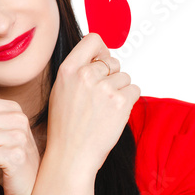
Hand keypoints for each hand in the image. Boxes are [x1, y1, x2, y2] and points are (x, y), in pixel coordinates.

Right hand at [46, 33, 140, 175]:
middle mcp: (85, 75)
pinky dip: (128, 102)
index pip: (92, 40)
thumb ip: (77, 71)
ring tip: (103, 109)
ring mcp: (104, 88)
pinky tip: (113, 114)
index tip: (101, 61)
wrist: (71, 155)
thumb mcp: (60, 91)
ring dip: (120, 91)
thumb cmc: (64, 127)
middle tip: (100, 97)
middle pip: (113, 61)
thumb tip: (99, 59)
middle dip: (112, 76)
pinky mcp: (120, 102)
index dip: (101, 50)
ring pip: (125, 77)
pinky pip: (135, 90)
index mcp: (68, 70)